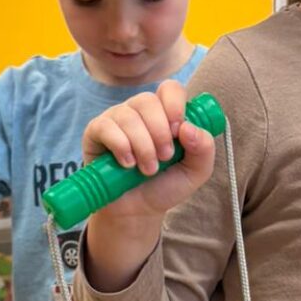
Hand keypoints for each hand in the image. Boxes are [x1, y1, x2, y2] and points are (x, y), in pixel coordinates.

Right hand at [82, 81, 217, 222]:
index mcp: (164, 112)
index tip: (178, 132)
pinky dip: (121, 147)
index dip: (175, 106)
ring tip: (148, 170)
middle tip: (164, 158)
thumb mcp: (195, 172)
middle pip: (148, 101)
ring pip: (129, 117)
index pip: (170, 89)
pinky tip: (127, 164)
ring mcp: (117, 118)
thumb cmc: (164, 186)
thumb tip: (188, 128)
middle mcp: (139, 110)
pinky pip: (107, 127)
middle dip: (160, 133)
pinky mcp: (96, 131)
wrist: (138, 210)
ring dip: (142, 146)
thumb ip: (204, 149)